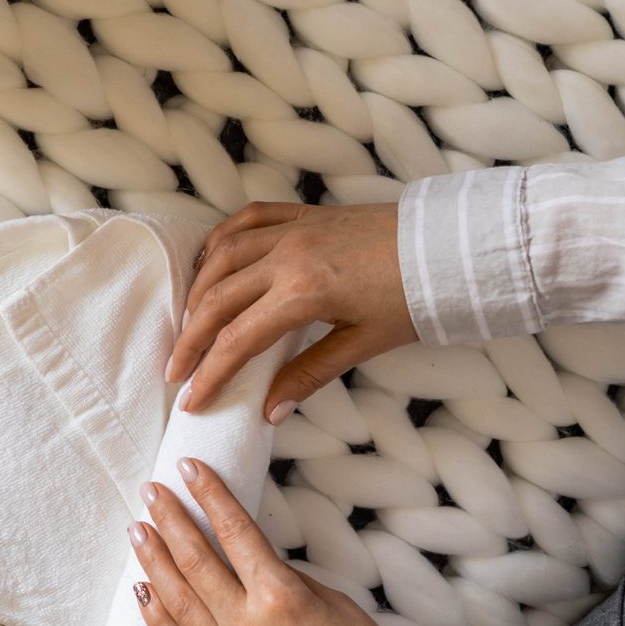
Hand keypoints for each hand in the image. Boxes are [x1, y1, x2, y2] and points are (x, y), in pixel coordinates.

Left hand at [130, 457, 399, 625]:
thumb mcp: (330, 601)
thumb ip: (281, 579)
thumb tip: (246, 561)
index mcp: (280, 597)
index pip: (234, 533)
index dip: (209, 495)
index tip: (188, 468)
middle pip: (195, 561)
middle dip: (169, 519)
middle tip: (150, 491)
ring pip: (177, 600)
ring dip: (153, 560)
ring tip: (136, 530)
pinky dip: (157, 616)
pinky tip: (141, 590)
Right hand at [166, 201, 413, 415]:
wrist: (449, 247)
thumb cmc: (414, 298)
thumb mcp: (364, 344)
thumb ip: (311, 374)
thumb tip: (270, 411)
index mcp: (303, 293)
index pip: (237, 340)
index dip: (210, 374)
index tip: (192, 400)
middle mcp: (287, 256)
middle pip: (217, 299)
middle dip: (191, 339)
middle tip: (175, 369)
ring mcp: (292, 230)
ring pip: (223, 256)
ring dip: (199, 291)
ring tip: (189, 322)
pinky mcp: (304, 214)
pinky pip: (247, 219)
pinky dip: (222, 239)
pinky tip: (211, 259)